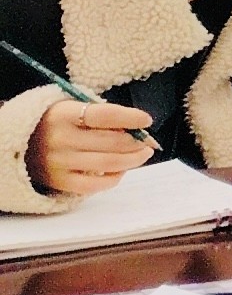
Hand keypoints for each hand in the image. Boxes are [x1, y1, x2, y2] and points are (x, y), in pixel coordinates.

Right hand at [27, 99, 155, 194]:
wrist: (19, 144)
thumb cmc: (57, 123)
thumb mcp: (73, 109)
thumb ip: (102, 116)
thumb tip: (139, 129)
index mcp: (64, 114)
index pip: (105, 115)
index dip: (130, 118)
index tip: (146, 121)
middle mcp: (60, 139)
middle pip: (112, 142)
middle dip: (137, 142)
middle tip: (149, 142)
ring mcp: (59, 162)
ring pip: (109, 164)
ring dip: (133, 159)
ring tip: (143, 154)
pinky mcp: (60, 181)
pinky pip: (95, 185)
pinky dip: (115, 178)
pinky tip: (121, 170)